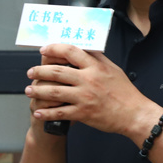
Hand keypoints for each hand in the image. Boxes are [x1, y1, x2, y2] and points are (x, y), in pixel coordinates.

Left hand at [25, 44, 159, 138]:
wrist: (134, 114)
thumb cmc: (125, 92)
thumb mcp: (113, 69)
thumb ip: (97, 58)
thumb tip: (84, 48)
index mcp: (95, 66)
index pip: (70, 51)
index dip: (54, 49)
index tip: (44, 50)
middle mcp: (88, 80)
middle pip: (56, 71)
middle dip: (39, 71)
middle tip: (30, 72)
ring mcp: (84, 97)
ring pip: (54, 92)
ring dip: (38, 91)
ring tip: (29, 90)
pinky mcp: (83, 113)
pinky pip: (60, 112)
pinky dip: (46, 113)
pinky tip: (38, 112)